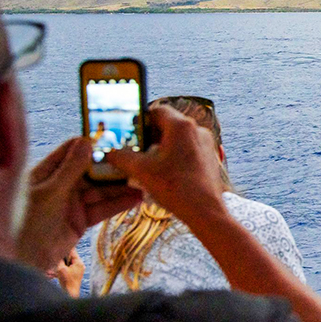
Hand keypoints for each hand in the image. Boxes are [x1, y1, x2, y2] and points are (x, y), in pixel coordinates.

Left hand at [16, 138, 142, 270]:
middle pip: (92, 172)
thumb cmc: (28, 221)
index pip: (72, 151)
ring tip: (143, 182)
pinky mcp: (81, 220)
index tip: (117, 139)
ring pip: (101, 191)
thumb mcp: (50, 191)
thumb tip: (87, 140)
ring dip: (121, 187)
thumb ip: (71, 168)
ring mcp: (72, 203)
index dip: (93, 145)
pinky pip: (102, 209)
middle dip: (113, 168)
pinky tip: (136, 199)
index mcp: (48, 172)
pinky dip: (119, 204)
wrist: (24, 260)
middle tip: (138, 162)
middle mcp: (61, 185)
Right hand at [51, 248, 84, 297]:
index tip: (59, 244)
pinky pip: (67, 270)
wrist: (70, 294)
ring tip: (52, 268)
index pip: (72, 251)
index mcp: (78, 262)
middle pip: (69, 257)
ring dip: (60, 265)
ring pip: (67, 264)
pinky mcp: (74, 276)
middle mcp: (80, 265)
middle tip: (53, 256)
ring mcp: (78, 271)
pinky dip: (61, 271)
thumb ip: (59, 260)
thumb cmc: (67, 282)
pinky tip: (52, 274)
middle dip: (61, 258)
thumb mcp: (60, 269)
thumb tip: (57, 252)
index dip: (65, 248)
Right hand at [107, 106, 226, 226]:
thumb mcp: (141, 171)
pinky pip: (188, 149)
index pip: (157, 110)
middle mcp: (197, 130)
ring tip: (147, 164)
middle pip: (168, 124)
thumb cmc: (176, 188)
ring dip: (161, 147)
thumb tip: (110, 153)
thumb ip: (122, 157)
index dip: (140, 120)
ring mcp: (206, 143)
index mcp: (181, 126)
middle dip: (150, 136)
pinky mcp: (210, 157)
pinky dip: (174, 156)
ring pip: (178, 138)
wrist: (205, 211)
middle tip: (135, 149)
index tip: (129, 133)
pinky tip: (164, 173)